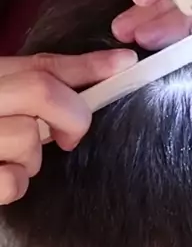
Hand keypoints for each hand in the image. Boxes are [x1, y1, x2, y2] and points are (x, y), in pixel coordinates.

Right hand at [0, 49, 136, 204]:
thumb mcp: (7, 93)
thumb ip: (51, 79)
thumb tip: (119, 62)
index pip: (42, 64)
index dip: (88, 66)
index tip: (125, 65)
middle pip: (41, 90)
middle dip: (70, 116)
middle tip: (67, 135)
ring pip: (27, 138)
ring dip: (32, 157)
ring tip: (10, 156)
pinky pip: (11, 181)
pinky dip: (13, 184)